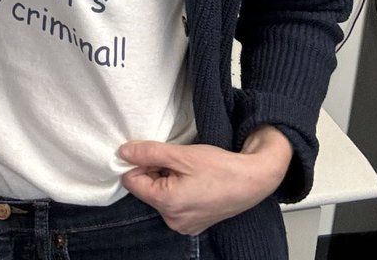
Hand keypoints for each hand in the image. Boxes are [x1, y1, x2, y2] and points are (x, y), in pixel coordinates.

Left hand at [118, 126, 293, 235]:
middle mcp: (174, 221)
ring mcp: (185, 225)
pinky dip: (177, 189)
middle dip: (154, 171)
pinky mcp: (194, 223)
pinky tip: (193, 180)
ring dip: (166, 179)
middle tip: (176, 161)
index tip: (155, 154)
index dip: (138, 164)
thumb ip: (148, 153)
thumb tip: (123, 152)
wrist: (253, 180)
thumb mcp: (180, 154)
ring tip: (188, 171)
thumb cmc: (220, 168)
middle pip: (145, 190)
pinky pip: (173, 204)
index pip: (132, 182)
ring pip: (159, 196)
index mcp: (168, 205)